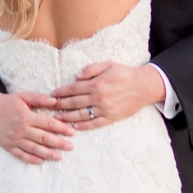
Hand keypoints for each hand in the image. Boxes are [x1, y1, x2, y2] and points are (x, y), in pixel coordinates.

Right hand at [0, 90, 73, 163]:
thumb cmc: (7, 102)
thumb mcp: (22, 96)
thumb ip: (39, 98)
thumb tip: (55, 101)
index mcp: (26, 116)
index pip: (48, 124)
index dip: (62, 128)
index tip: (72, 132)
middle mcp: (21, 129)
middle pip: (44, 138)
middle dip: (59, 143)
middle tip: (71, 147)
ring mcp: (14, 139)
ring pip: (34, 149)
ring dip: (48, 154)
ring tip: (60, 157)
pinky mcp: (8, 146)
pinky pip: (21, 155)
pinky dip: (31, 159)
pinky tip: (41, 161)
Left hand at [52, 62, 166, 129]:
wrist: (143, 86)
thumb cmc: (125, 74)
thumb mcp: (108, 65)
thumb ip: (91, 69)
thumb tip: (76, 76)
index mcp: (96, 84)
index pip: (73, 89)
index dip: (60, 92)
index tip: (51, 95)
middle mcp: (98, 98)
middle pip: (74, 103)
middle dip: (59, 105)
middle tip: (48, 108)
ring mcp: (104, 109)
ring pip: (81, 115)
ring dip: (67, 117)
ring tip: (56, 119)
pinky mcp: (111, 117)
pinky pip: (94, 123)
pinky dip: (83, 126)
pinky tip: (74, 127)